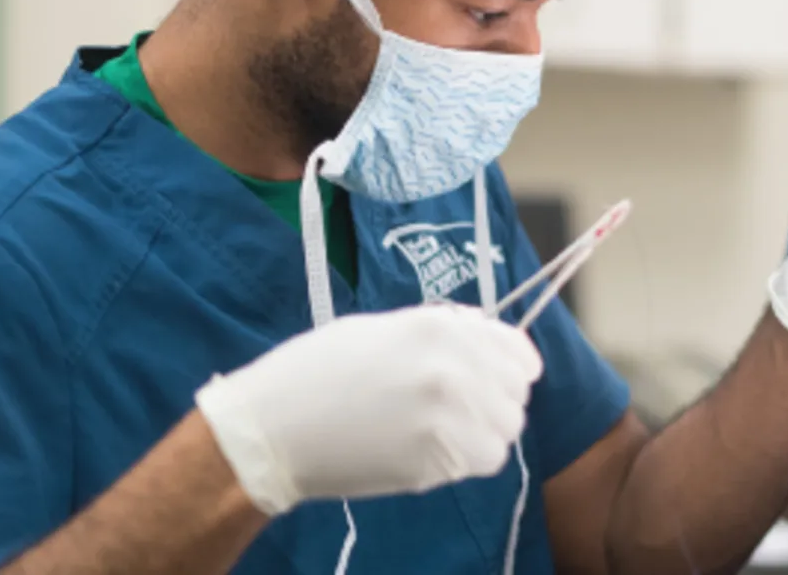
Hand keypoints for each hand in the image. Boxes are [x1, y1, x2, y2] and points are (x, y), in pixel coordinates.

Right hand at [193, 303, 541, 515]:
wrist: (271, 428)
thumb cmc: (316, 372)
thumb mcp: (380, 328)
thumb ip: (438, 330)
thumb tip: (483, 334)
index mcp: (439, 327)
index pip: (516, 350)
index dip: (515, 366)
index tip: (507, 377)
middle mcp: (453, 367)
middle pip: (515, 393)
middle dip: (497, 399)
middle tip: (465, 409)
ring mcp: (448, 416)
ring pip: (506, 430)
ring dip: (486, 432)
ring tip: (446, 432)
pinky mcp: (436, 460)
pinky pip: (484, 460)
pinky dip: (469, 459)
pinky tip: (437, 452)